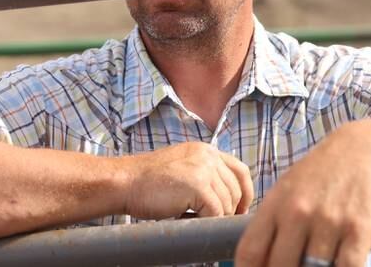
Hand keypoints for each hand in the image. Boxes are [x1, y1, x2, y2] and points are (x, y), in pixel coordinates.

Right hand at [122, 142, 253, 219]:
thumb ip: (205, 174)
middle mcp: (208, 155)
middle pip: (236, 190)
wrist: (125, 181)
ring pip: (227, 204)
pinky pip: (215, 213)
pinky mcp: (198, 185)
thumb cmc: (148, 182)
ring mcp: (204, 169)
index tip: (240, 210)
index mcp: (206, 150)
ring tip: (190, 216)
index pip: (240, 170)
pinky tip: (186, 218)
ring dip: (212, 217)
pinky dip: (204, 222)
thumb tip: (228, 198)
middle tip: (212, 221)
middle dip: (229, 210)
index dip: (245, 193)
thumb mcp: (183, 168)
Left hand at [234, 123, 370, 266]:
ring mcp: (329, 222)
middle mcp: (298, 213)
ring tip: (315, 265)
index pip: (250, 251)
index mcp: (275, 204)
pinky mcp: (359, 231)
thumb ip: (271, 225)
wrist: (362, 150)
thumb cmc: (319, 175)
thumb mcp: (286, 191)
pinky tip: (338, 266)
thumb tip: (258, 263)